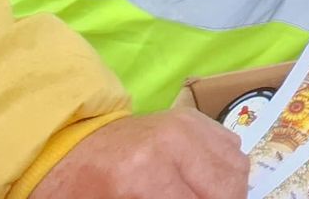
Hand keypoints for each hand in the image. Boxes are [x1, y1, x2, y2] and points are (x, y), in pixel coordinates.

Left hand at [30, 109, 248, 198]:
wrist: (71, 146)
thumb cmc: (84, 190)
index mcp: (144, 175)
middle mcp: (173, 143)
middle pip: (226, 188)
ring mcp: (186, 124)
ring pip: (236, 167)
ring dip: (229, 191)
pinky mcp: (193, 117)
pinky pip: (231, 147)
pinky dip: (227, 170)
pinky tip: (208, 183)